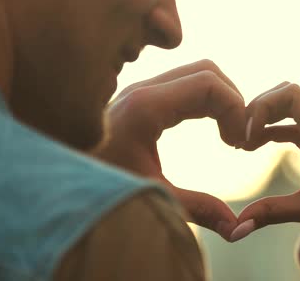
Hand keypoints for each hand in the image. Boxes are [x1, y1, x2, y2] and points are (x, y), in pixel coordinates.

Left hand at [93, 60, 246, 240]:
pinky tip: (211, 131)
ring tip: (228, 137)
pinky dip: (206, 101)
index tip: (240, 144)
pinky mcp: (142, 98)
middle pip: (207, 71)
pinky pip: (185, 85)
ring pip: (197, 74)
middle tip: (238, 140)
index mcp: (146, 107)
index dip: (235, 109)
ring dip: (221, 100)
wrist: (58, 180)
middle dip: (232, 101)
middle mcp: (143, 90)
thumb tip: (237, 227)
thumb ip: (197, 208)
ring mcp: (142, 90)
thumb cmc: (100, 186)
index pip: (208, 84)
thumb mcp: (153, 196)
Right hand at [230, 82, 299, 241]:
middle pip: (283, 93)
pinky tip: (249, 147)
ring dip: (259, 118)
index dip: (263, 108)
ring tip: (240, 144)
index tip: (248, 139)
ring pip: (283, 104)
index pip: (291, 94)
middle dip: (257, 109)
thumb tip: (239, 225)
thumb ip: (273, 213)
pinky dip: (265, 129)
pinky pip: (284, 122)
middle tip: (237, 139)